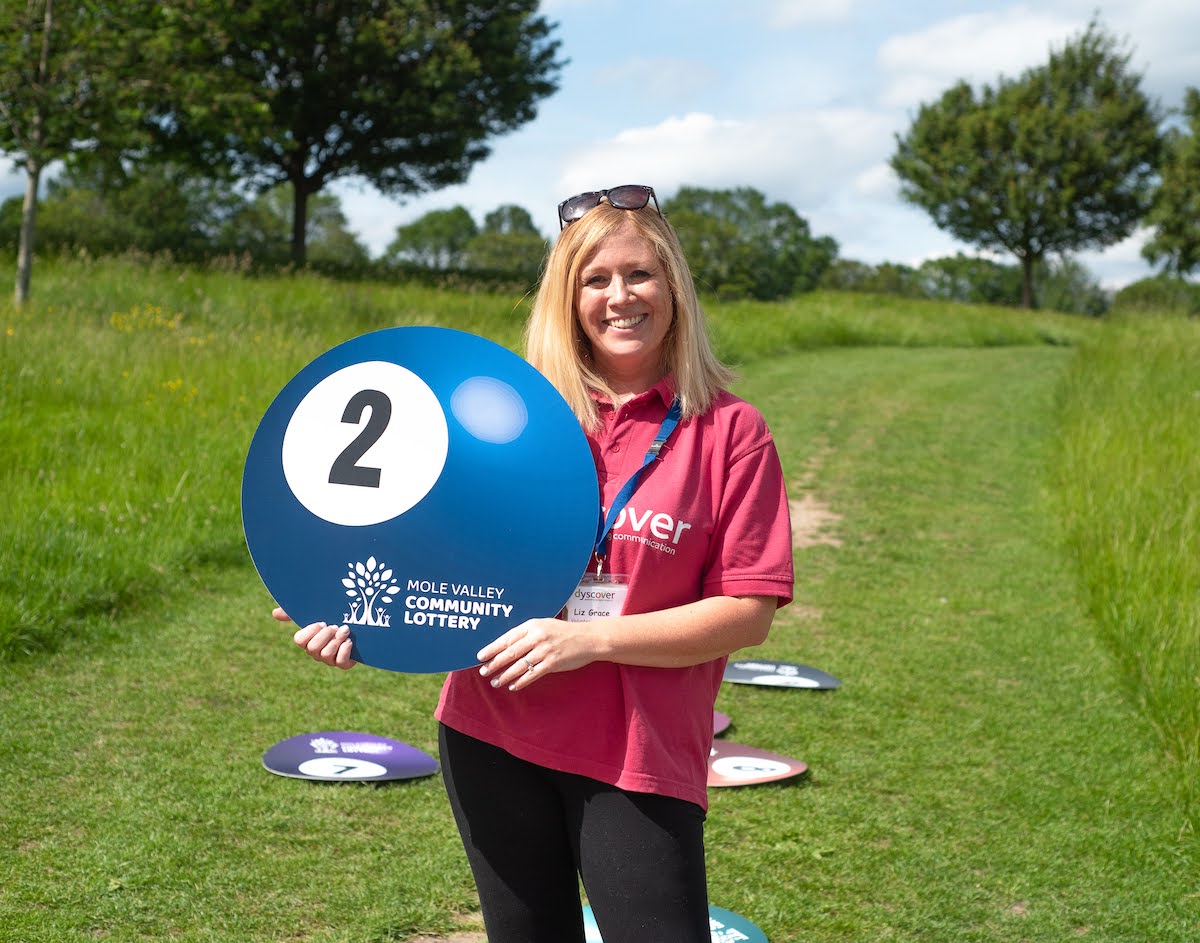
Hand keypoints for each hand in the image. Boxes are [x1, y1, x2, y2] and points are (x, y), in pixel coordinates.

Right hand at [274, 607, 355, 669]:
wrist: (359, 624)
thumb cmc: (333, 618)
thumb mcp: (314, 611)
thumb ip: (294, 612)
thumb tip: (274, 613)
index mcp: (307, 640)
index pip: (299, 640)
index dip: (310, 631)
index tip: (321, 622)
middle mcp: (316, 652)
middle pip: (312, 648)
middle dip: (325, 635)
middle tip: (335, 626)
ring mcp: (329, 660)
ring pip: (326, 656)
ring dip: (337, 640)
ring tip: (345, 630)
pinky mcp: (344, 663)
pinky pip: (341, 663)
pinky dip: (345, 650)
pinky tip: (350, 641)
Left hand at [476, 617, 597, 691]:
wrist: (589, 638)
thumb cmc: (564, 632)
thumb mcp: (544, 626)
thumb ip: (527, 634)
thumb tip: (506, 647)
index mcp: (532, 625)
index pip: (507, 637)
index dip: (492, 648)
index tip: (480, 656)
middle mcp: (537, 636)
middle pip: (510, 652)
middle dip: (495, 663)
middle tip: (484, 671)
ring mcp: (545, 650)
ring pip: (520, 665)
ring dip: (505, 675)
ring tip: (495, 682)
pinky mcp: (553, 663)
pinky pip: (533, 674)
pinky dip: (521, 681)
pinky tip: (513, 686)